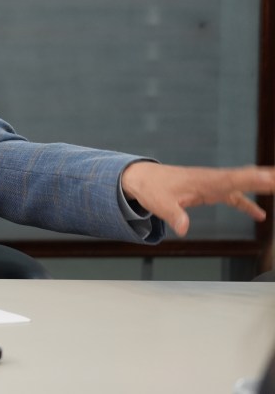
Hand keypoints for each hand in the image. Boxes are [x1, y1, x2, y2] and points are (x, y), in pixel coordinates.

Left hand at [120, 161, 274, 235]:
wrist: (143, 178)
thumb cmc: (151, 188)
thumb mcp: (160, 203)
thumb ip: (173, 215)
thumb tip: (183, 228)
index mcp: (203, 181)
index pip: (232, 180)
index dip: (252, 179)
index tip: (270, 178)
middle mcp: (212, 180)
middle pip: (244, 177)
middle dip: (265, 177)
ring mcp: (213, 184)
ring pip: (242, 184)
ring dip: (262, 185)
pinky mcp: (210, 191)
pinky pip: (234, 196)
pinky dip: (247, 204)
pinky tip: (260, 215)